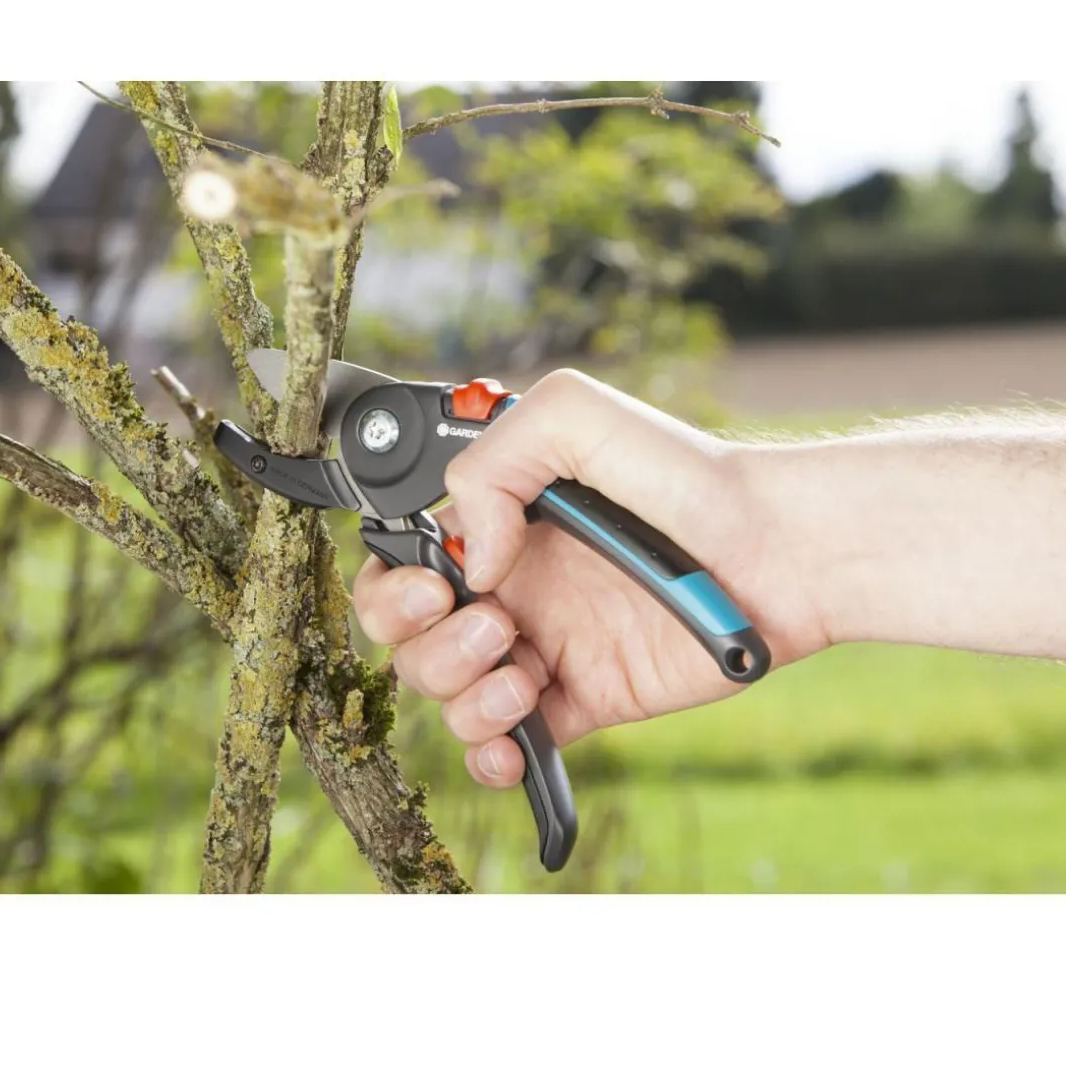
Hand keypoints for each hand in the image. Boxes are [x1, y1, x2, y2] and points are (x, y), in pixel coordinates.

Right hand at [353, 369, 828, 788]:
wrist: (778, 550)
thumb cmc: (689, 475)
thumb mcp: (577, 416)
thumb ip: (493, 462)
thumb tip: (469, 556)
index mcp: (497, 525)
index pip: (402, 564)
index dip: (396, 587)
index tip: (440, 586)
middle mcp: (512, 587)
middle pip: (410, 639)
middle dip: (425, 644)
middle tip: (494, 625)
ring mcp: (545, 646)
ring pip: (450, 695)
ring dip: (462, 697)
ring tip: (523, 672)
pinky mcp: (584, 698)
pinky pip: (512, 745)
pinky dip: (493, 759)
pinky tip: (513, 744)